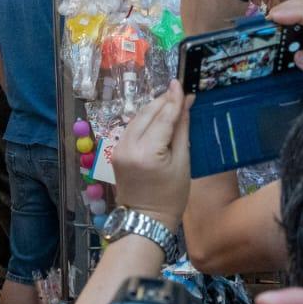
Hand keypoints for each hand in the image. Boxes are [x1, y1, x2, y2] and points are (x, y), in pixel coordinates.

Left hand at [109, 81, 190, 231]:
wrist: (145, 220)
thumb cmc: (171, 197)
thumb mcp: (182, 163)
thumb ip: (181, 130)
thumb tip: (185, 104)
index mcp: (147, 152)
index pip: (163, 117)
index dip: (173, 99)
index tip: (181, 83)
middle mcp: (128, 146)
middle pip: (147, 113)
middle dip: (163, 100)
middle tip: (179, 90)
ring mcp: (119, 148)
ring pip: (137, 118)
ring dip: (153, 108)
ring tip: (170, 100)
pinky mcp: (116, 151)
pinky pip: (132, 127)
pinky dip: (145, 119)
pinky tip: (156, 115)